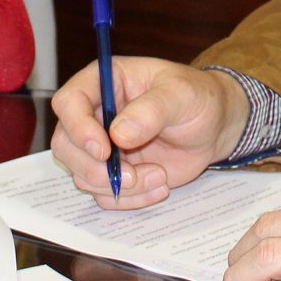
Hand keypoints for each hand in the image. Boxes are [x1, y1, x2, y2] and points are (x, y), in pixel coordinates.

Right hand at [48, 56, 247, 208]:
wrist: (215, 127)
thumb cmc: (198, 98)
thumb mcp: (181, 95)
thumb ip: (151, 110)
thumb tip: (118, 134)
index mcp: (104, 82)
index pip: (69, 101)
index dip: (78, 127)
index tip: (104, 149)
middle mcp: (95, 114)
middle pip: (66, 145)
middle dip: (94, 168)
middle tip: (132, 176)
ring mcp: (102, 146)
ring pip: (82, 174)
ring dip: (118, 186)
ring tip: (159, 176)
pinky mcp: (115, 172)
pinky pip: (105, 194)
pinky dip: (131, 198)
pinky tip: (161, 186)